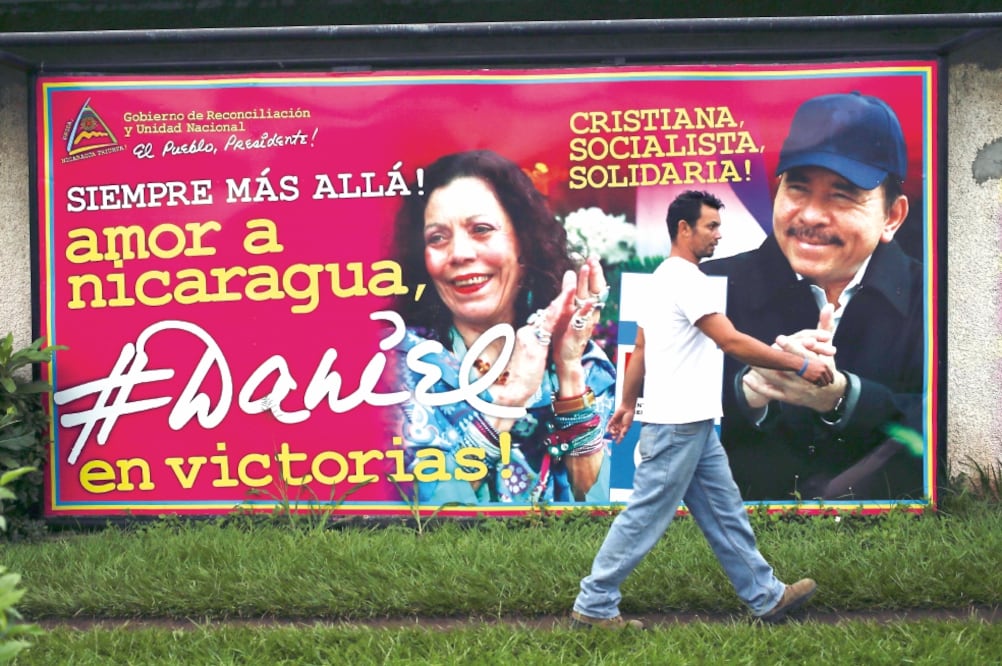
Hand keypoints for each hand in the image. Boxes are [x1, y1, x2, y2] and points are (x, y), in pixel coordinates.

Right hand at [492, 277, 574, 407]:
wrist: (510, 391)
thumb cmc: (519, 379)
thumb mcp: (529, 359)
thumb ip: (534, 347)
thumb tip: (538, 342)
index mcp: (527, 336)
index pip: (543, 318)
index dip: (555, 305)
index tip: (564, 294)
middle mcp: (527, 332)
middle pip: (547, 312)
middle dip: (561, 297)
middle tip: (571, 280)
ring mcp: (529, 336)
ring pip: (548, 314)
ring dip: (562, 298)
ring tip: (572, 284)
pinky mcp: (534, 343)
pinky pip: (548, 324)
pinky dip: (558, 311)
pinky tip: (565, 302)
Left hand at [550, 256, 608, 394]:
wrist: (565, 356)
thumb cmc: (565, 332)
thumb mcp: (566, 308)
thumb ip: (569, 292)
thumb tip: (570, 272)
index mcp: (585, 306)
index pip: (592, 285)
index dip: (593, 271)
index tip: (592, 257)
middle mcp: (589, 312)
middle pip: (595, 289)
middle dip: (594, 273)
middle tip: (593, 258)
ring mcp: (586, 322)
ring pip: (590, 300)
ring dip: (590, 284)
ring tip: (587, 269)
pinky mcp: (579, 332)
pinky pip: (584, 319)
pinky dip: (587, 309)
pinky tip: (588, 300)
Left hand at [607, 403, 634, 442]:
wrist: (627, 408)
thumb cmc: (629, 416)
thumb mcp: (628, 425)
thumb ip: (624, 431)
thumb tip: (622, 436)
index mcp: (624, 428)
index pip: (621, 435)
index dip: (619, 439)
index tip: (617, 443)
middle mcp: (620, 426)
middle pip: (616, 432)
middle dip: (614, 435)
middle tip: (613, 437)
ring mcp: (616, 423)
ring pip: (612, 429)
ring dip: (611, 431)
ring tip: (612, 432)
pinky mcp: (613, 419)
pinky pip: (609, 424)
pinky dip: (608, 427)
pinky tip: (607, 430)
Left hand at [744, 331, 846, 411]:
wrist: (827, 395)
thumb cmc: (826, 365)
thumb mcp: (827, 346)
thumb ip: (826, 325)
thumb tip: (828, 305)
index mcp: (819, 366)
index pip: (805, 356)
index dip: (792, 347)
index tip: (779, 338)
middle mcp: (807, 379)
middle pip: (789, 368)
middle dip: (775, 358)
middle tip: (760, 348)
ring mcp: (796, 390)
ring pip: (777, 380)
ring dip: (762, 370)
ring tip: (749, 359)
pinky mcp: (787, 398)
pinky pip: (770, 393)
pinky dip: (758, 386)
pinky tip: (746, 377)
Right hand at [799, 357, 833, 385]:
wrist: (801, 364)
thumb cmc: (808, 363)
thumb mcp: (818, 362)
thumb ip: (824, 367)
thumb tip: (827, 374)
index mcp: (825, 366)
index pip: (831, 374)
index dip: (832, 379)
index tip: (831, 382)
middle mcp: (823, 371)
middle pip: (828, 380)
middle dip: (827, 382)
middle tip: (825, 384)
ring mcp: (819, 375)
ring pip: (824, 383)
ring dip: (822, 384)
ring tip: (819, 384)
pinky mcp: (814, 379)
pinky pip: (818, 384)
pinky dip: (816, 384)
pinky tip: (814, 382)